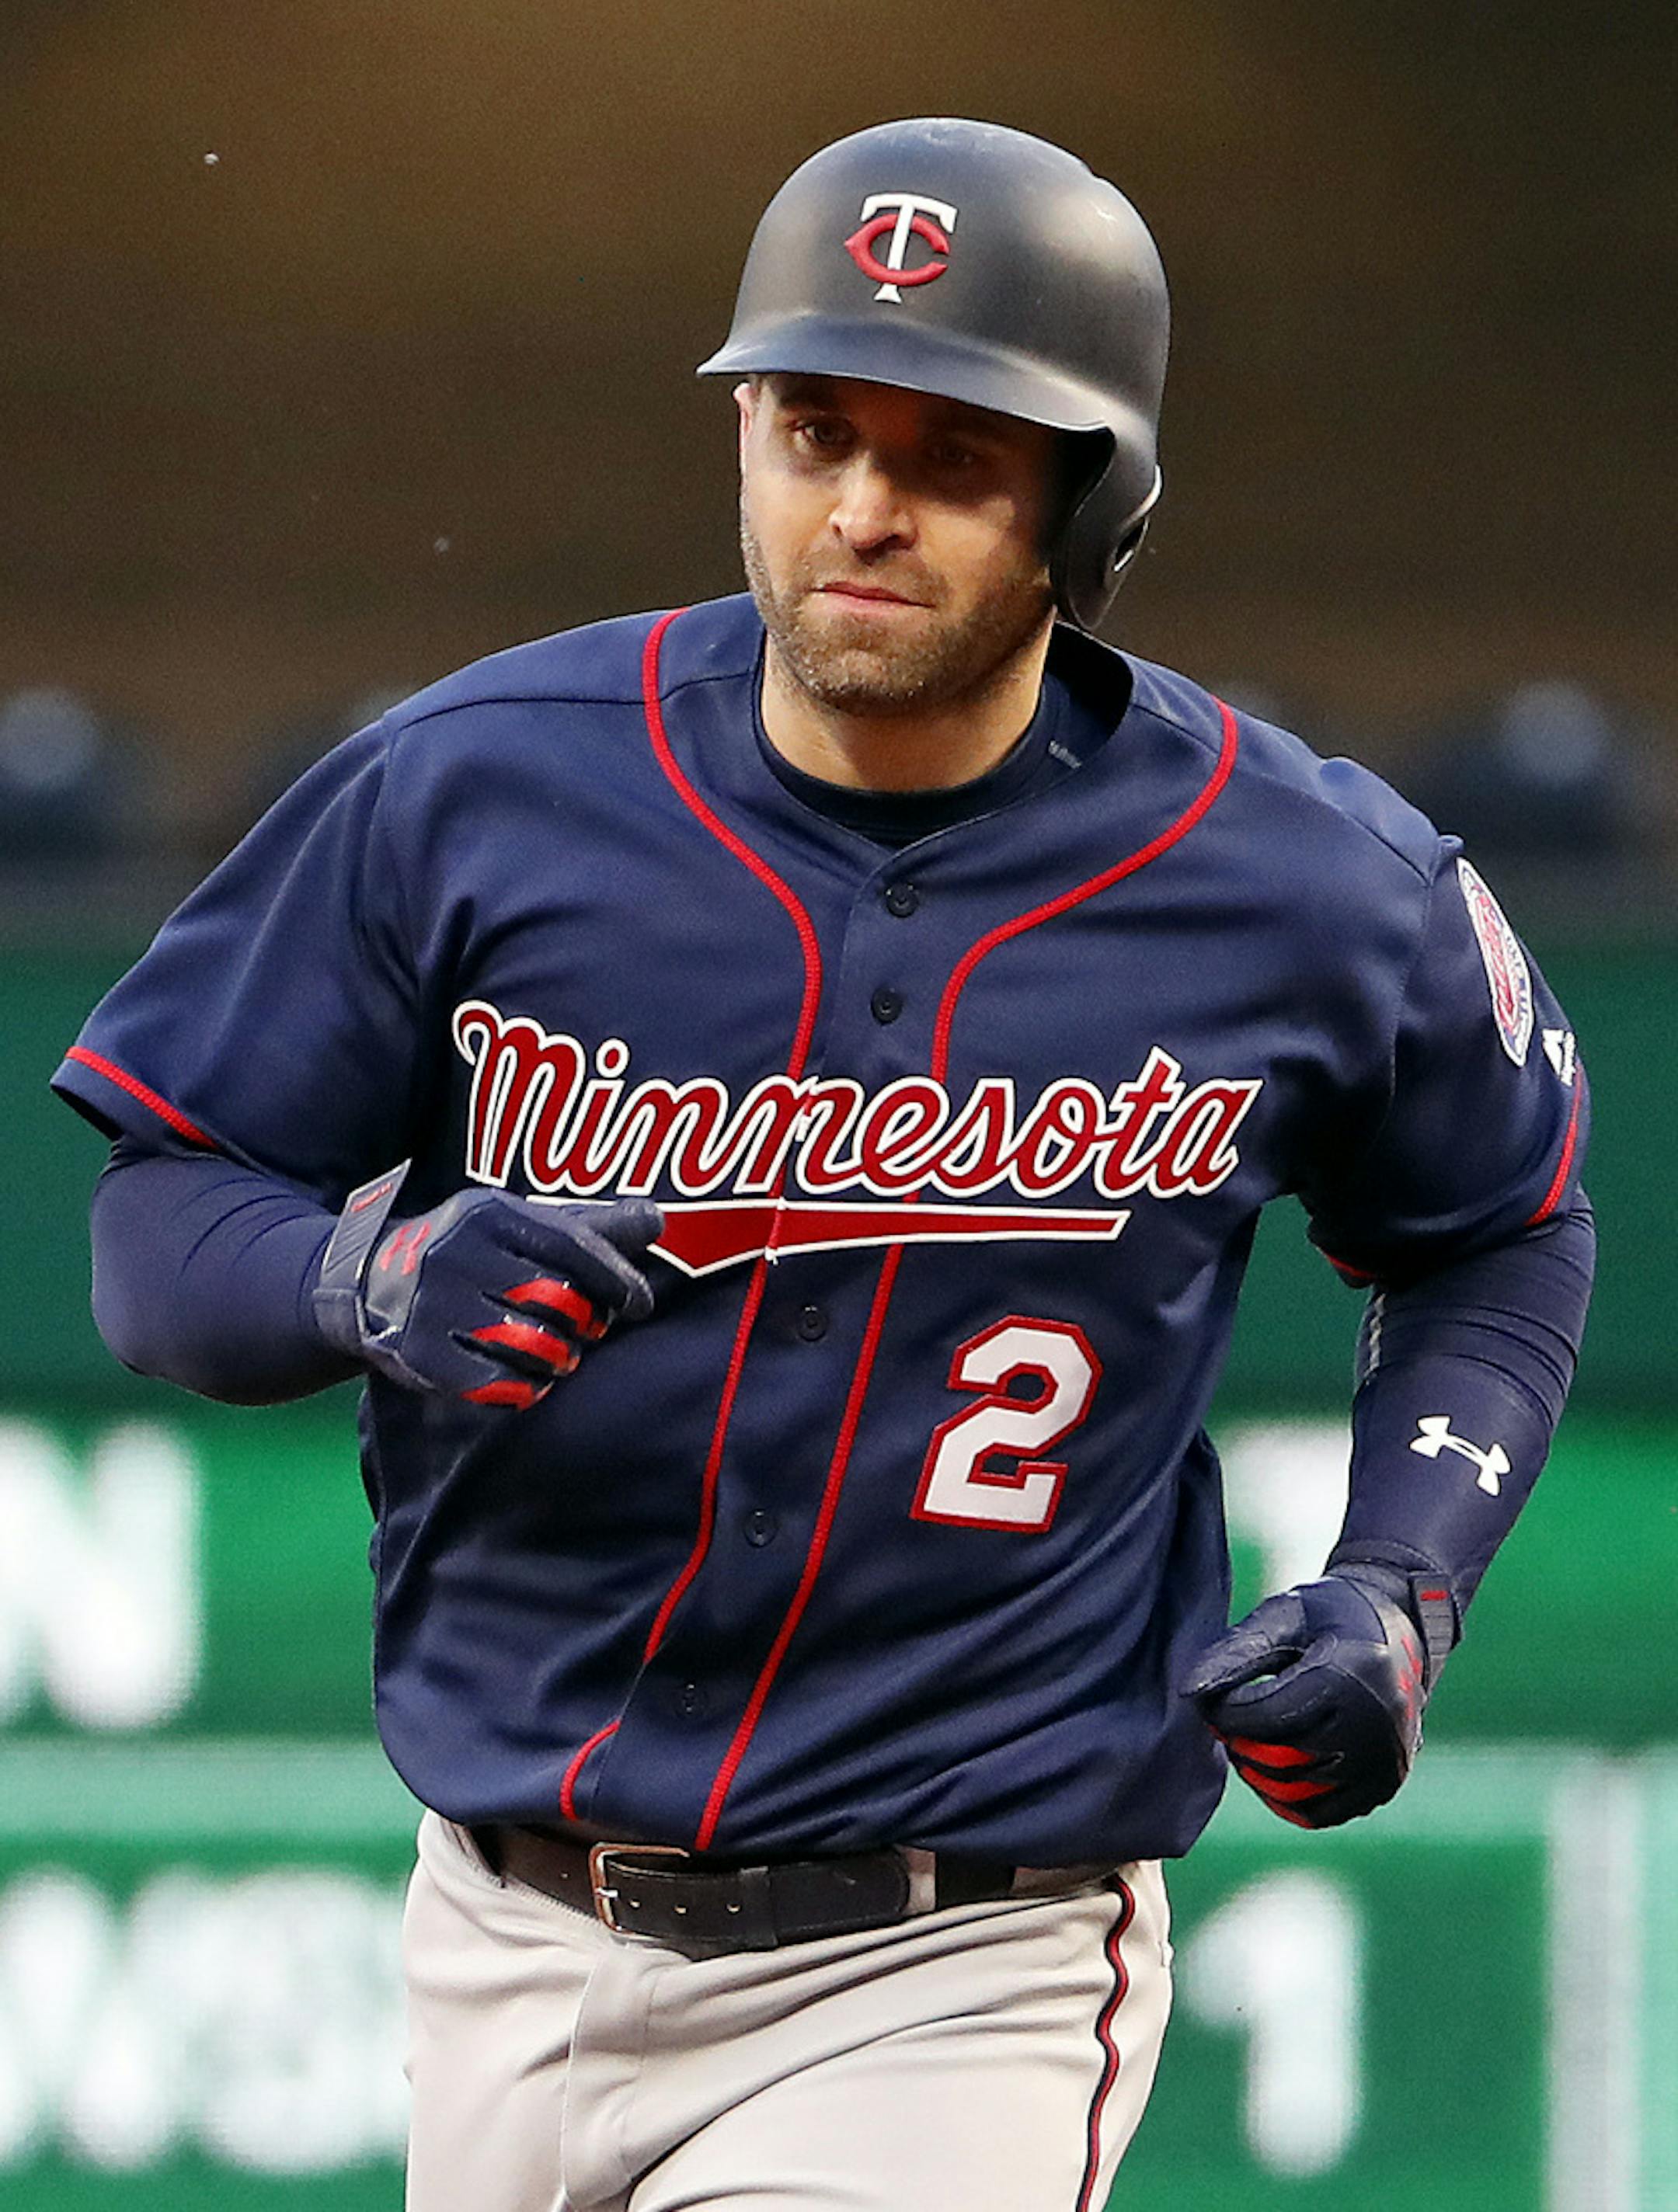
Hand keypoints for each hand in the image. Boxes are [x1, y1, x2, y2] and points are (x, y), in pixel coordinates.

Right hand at [314, 1165, 660, 1407]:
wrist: (362, 1283)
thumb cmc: (467, 1253)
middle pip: (558, 1300)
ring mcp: (431, 1303)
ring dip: (558, 1359)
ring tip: (555, 1355)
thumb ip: (587, 1228)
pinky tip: (522, 1380)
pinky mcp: (416, 1353)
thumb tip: (661, 1220)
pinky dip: (521, 1388)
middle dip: (585, 1323)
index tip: (640, 1305)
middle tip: (585, 1332)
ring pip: (533, 1346)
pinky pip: (496, 1384)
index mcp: (487, 1213)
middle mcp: (455, 1252)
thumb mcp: (517, 1226)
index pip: (572, 1246)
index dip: (617, 1279)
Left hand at [1181, 1564, 1445, 1827]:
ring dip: (1258, 1772)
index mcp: (1349, 1677)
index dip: (1225, 1714)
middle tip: (1223, 1723)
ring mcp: (1385, 1762)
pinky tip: (1272, 1768)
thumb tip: (1191, 1692)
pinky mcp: (1385, 1784)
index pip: (1267, 1715)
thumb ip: (1236, 1652)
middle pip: (1281, 1758)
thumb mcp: (1283, 1616)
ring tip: (1245, 1741)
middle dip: (1239, 1743)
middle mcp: (1375, 1726)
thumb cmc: (1329, 1615)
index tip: (1208, 1702)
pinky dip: (1287, 1799)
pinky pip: (1322, 1812)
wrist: (1397, 1625)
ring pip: (1297, 1791)